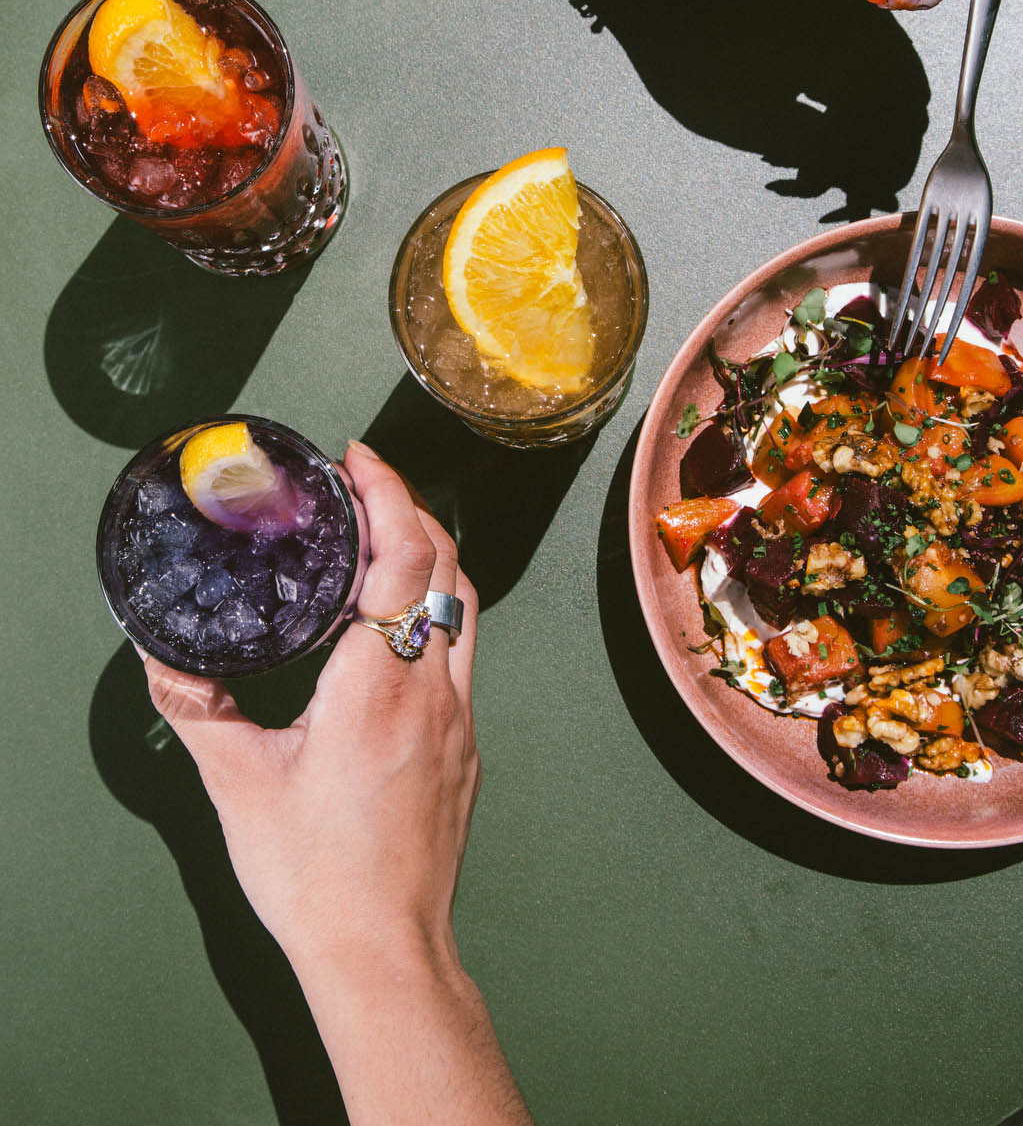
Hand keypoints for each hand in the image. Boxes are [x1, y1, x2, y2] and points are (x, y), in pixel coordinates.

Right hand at [140, 440, 479, 975]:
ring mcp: (459, 718)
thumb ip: (201, 708)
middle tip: (366, 484)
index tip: (360, 460)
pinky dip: (433, 611)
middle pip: (446, 566)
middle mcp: (431, 690)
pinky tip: (394, 625)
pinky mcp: (465, 747)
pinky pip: (462, 652)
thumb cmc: (318, 877)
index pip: (405, 556)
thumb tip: (167, 662)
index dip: (389, 493)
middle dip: (411, 509)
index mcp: (376, 686)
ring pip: (464, 607)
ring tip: (384, 535)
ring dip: (430, 556)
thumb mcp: (237, 784)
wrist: (384, 951)